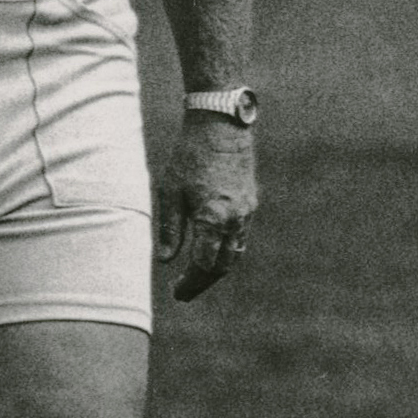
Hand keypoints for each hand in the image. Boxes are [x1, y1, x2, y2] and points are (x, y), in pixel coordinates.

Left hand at [159, 112, 256, 300]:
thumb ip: (170, 228)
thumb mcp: (170, 190)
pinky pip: (240, 236)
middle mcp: (234, 218)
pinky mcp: (251, 202)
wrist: (222, 124)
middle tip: (183, 291)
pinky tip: (210, 249)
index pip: (203, 264)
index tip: (176, 293)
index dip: (190, 283)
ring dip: (217, 269)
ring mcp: (246, 211)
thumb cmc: (190, 155)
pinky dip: (226, 250)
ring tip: (196, 276)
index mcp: (213, 217)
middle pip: (223, 266)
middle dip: (203, 282)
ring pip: (235, 253)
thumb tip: (166, 260)